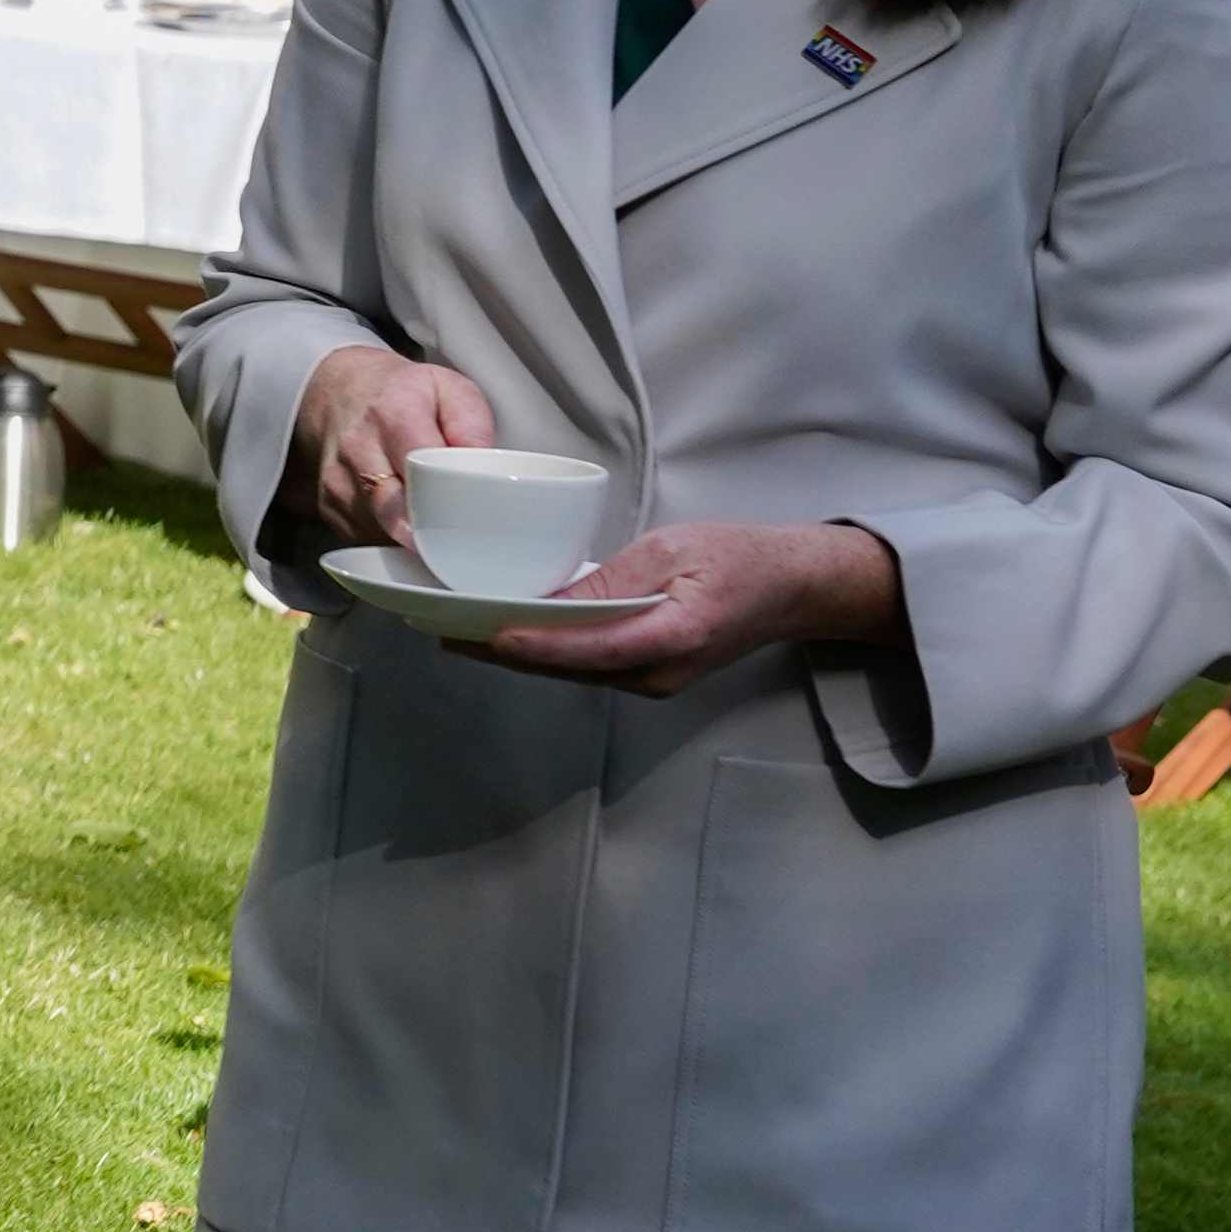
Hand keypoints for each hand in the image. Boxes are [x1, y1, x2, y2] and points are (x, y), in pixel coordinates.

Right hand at [292, 346, 493, 554]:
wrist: (337, 393)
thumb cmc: (399, 395)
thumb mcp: (447, 388)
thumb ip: (471, 422)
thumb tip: (480, 466)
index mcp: (393, 414)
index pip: (419, 468)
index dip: (445, 499)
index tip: (467, 518)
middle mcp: (356, 449)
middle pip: (395, 511)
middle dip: (430, 531)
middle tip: (456, 536)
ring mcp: (336, 482)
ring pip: (382, 532)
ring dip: (411, 537)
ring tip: (430, 519)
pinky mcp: (327, 507)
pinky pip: (365, 538)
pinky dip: (389, 538)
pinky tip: (402, 518)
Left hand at [468, 518, 901, 697]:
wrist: (792, 587)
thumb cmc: (738, 558)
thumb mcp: (674, 551)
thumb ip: (615, 581)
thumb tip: (552, 601)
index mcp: (671, 637)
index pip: (587, 650)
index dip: (532, 645)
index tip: (482, 635)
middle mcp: (656, 673)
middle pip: (564, 668)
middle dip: (500, 651)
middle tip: (438, 629)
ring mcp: (651, 681)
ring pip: (569, 672)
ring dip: (515, 654)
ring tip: (455, 631)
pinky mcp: (646, 674)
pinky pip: (584, 667)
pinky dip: (544, 651)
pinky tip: (506, 632)